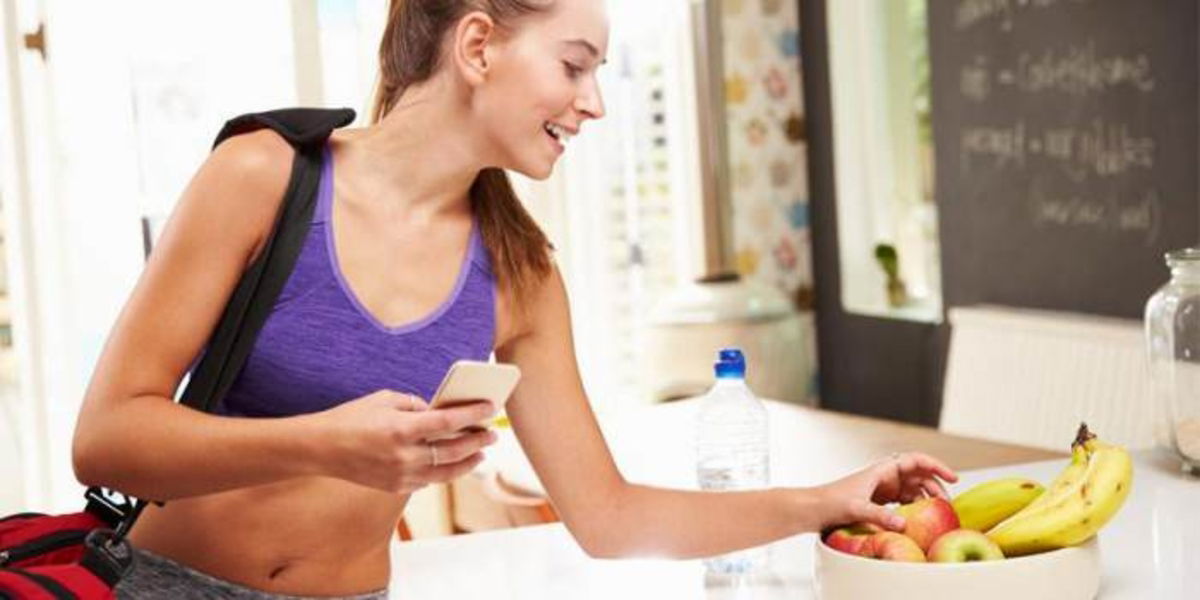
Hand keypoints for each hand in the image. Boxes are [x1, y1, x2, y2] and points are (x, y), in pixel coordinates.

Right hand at [312, 390, 498, 492]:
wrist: (320, 448)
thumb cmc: (351, 418)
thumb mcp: (385, 400)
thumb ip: (415, 404)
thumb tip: (438, 410)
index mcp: (402, 428)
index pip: (449, 422)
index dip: (474, 414)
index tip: (490, 407)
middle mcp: (405, 455)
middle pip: (454, 450)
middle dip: (478, 441)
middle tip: (492, 433)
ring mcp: (401, 475)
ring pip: (445, 472)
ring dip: (467, 462)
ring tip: (480, 453)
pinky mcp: (395, 487)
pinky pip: (427, 480)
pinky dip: (441, 471)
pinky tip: (450, 463)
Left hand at [814, 452, 957, 531]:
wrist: (814, 508)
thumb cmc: (831, 502)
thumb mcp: (856, 509)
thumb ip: (880, 516)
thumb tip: (905, 525)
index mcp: (882, 470)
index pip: (915, 460)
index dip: (936, 466)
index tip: (953, 477)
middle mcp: (885, 476)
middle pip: (919, 476)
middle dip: (935, 487)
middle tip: (946, 505)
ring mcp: (883, 489)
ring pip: (913, 490)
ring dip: (927, 499)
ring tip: (937, 514)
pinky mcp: (880, 501)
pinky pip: (904, 502)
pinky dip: (915, 508)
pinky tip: (920, 520)